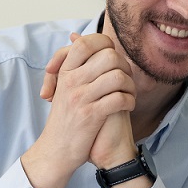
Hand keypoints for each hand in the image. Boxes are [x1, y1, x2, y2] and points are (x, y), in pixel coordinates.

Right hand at [40, 36, 134, 170]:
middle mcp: (71, 81)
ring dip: (131, 86)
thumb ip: (74, 64)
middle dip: (125, 67)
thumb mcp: (63, 87)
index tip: (114, 58)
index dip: (105, 45)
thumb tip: (75, 36)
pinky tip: (128, 106)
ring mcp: (80, 98)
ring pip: (118, 77)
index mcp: (65, 72)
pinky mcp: (91, 115)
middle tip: (126, 79)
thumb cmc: (65, 118)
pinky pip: (119, 98)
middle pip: (109, 57)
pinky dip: (130, 101)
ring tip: (129, 94)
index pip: (86, 43)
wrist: (56, 151)